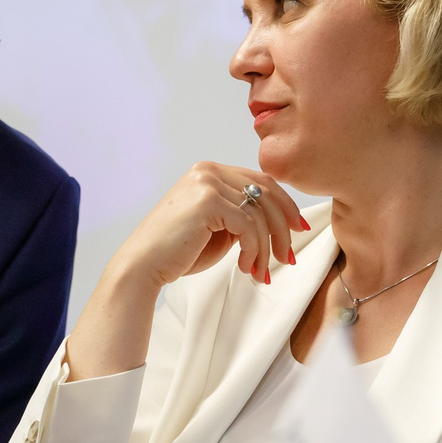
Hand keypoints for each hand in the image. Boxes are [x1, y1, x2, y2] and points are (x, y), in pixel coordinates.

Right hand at [112, 163, 305, 291]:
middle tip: (289, 257)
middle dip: (284, 228)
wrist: (142, 266)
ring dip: (267, 247)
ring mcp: (207, 183)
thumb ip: (241, 217)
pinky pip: (248, 226)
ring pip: (259, 213)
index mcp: (209, 172)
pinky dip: (254, 250)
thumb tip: (277, 223)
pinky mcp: (207, 202)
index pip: (261, 182)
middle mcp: (208, 171)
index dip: (285, 206)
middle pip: (266, 193)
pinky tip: (245, 267)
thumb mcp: (217, 229)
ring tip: (261, 272)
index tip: (298, 229)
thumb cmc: (177, 252)